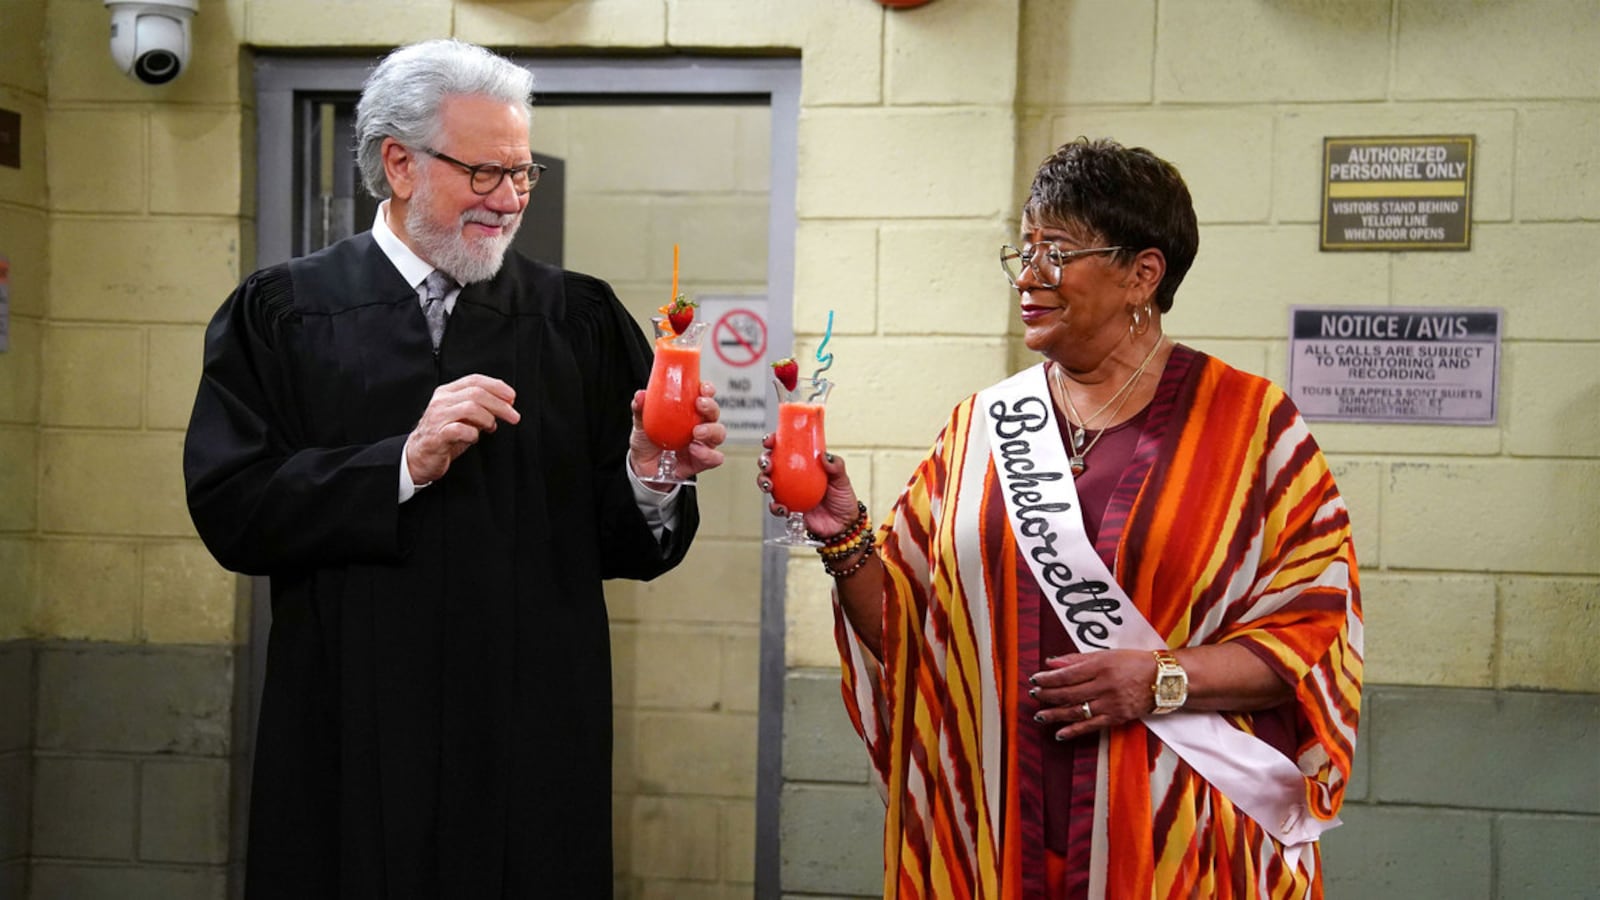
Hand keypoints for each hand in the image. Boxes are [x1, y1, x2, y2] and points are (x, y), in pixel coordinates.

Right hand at [405, 374, 519, 484]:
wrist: (419, 456)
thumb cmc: (443, 436)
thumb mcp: (463, 417)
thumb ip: (480, 409)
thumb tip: (506, 405)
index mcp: (447, 392)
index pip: (475, 380)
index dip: (497, 386)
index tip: (512, 397)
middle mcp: (441, 401)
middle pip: (476, 394)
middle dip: (500, 405)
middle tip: (513, 416)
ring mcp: (438, 418)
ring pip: (470, 408)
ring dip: (487, 418)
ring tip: (491, 428)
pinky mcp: (437, 436)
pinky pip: (460, 429)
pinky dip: (473, 434)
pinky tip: (474, 438)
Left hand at [628, 383, 726, 486]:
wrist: (643, 467)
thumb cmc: (647, 442)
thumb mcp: (641, 423)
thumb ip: (640, 409)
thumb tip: (640, 395)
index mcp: (688, 411)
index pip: (704, 396)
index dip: (707, 390)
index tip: (702, 388)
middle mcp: (699, 425)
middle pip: (714, 413)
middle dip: (711, 407)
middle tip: (700, 405)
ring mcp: (702, 443)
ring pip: (719, 433)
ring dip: (711, 430)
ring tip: (697, 432)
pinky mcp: (702, 461)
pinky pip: (714, 458)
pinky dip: (707, 453)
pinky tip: (694, 450)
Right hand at [756, 434, 860, 537]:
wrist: (843, 525)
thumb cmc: (843, 499)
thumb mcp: (843, 479)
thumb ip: (836, 466)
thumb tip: (824, 456)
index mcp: (805, 464)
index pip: (787, 448)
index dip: (775, 442)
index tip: (771, 441)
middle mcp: (794, 477)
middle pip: (772, 464)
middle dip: (764, 461)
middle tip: (768, 464)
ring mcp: (790, 492)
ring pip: (769, 483)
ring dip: (764, 481)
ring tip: (769, 485)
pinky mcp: (789, 508)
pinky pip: (776, 506)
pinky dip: (775, 506)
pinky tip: (782, 507)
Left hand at [1026, 649, 1157, 741]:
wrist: (1164, 679)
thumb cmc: (1134, 663)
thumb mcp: (1106, 654)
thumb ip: (1078, 659)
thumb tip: (1052, 662)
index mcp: (1101, 666)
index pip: (1068, 674)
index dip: (1049, 678)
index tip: (1035, 679)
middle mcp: (1105, 685)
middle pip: (1069, 693)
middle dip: (1048, 695)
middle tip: (1034, 695)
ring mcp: (1111, 703)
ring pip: (1077, 710)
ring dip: (1055, 714)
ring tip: (1040, 715)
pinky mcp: (1117, 717)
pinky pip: (1092, 726)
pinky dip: (1074, 731)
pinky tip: (1060, 733)